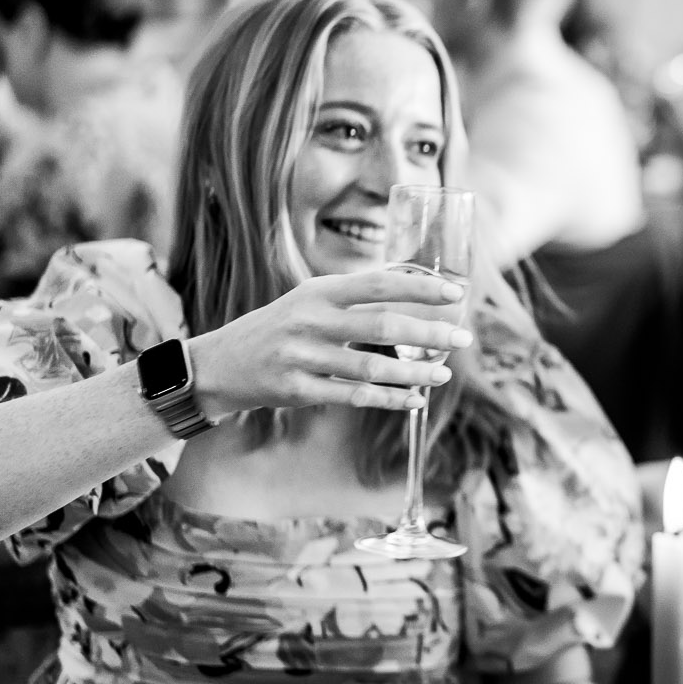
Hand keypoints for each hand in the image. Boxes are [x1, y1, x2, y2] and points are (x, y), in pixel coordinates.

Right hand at [186, 268, 471, 417]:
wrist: (219, 364)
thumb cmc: (279, 327)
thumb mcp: (309, 299)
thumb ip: (354, 296)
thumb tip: (412, 283)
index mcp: (317, 292)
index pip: (378, 284)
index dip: (419, 287)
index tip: (455, 293)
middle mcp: (310, 321)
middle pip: (381, 327)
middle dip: (428, 334)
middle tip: (463, 338)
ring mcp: (302, 358)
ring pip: (371, 369)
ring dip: (414, 373)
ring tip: (444, 374)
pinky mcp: (298, 391)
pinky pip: (354, 398)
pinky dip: (389, 400)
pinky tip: (415, 400)